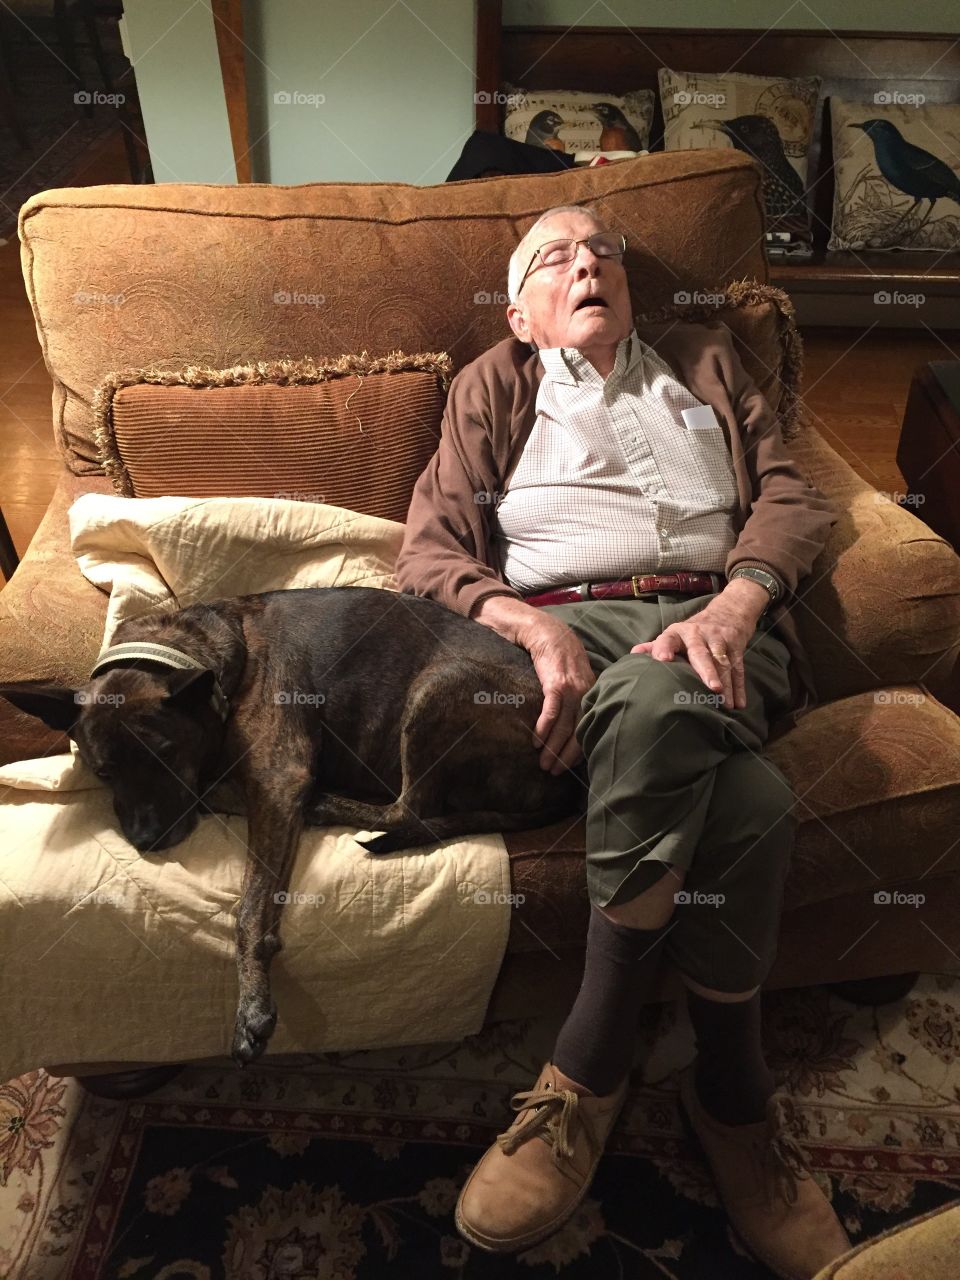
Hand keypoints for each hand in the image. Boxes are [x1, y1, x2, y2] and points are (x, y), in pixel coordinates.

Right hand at [519, 612, 596, 773]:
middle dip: (566, 756)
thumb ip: (578, 697)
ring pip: (564, 726)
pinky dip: (544, 729)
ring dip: (553, 748)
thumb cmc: (558, 656)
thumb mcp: (575, 676)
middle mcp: (586, 694)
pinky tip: (537, 742)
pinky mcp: (556, 684)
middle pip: (579, 732)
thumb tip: (572, 723)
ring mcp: (572, 689)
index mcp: (593, 694)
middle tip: (554, 772)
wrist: (547, 633)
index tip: (569, 766)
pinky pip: (551, 712)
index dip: (580, 749)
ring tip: (543, 764)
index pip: (589, 728)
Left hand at [629, 578, 768, 709]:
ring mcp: (719, 639)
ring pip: (723, 663)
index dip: (663, 648)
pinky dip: (739, 687)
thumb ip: (655, 646)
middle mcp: (698, 634)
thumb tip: (633, 654)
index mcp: (677, 633)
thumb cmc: (693, 632)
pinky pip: (737, 668)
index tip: (662, 660)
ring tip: (725, 704)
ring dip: (726, 683)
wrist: (728, 611)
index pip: (668, 639)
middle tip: (712, 689)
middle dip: (707, 671)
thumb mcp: (674, 635)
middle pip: (701, 653)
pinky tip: (739, 703)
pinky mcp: (736, 646)